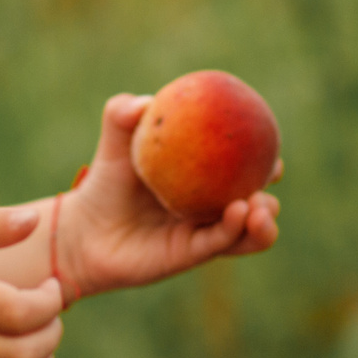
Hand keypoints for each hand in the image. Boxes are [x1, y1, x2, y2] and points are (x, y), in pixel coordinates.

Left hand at [55, 94, 280, 302]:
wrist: (84, 228)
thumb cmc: (105, 181)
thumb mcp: (115, 143)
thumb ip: (122, 114)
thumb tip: (146, 102)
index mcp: (203, 175)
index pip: (243, 162)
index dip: (263, 150)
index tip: (268, 135)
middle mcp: (211, 205)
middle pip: (257, 198)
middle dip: (271, 184)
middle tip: (272, 170)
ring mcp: (205, 231)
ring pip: (249, 229)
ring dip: (264, 219)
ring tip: (260, 205)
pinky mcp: (192, 254)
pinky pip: (221, 242)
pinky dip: (235, 229)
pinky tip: (238, 212)